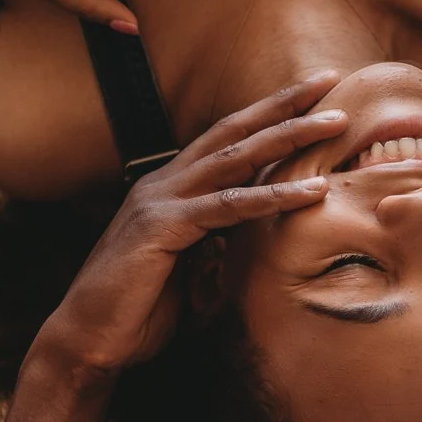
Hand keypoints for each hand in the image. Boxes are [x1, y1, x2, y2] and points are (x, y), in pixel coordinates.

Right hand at [34, 72, 345, 375]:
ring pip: (235, 158)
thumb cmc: (136, 312)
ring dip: (288, 136)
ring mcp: (160, 201)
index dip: (269, 116)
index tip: (315, 97)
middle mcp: (164, 184)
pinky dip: (273, 197)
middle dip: (284, 104)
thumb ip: (215, 248)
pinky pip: (228, 207)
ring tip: (334, 123)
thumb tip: (245, 242)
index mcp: (171, 189)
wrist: (87, 342)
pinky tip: (312, 192)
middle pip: (234, 132)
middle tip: (330, 79)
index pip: (227, 141)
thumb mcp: (188, 271)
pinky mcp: (162, 227)